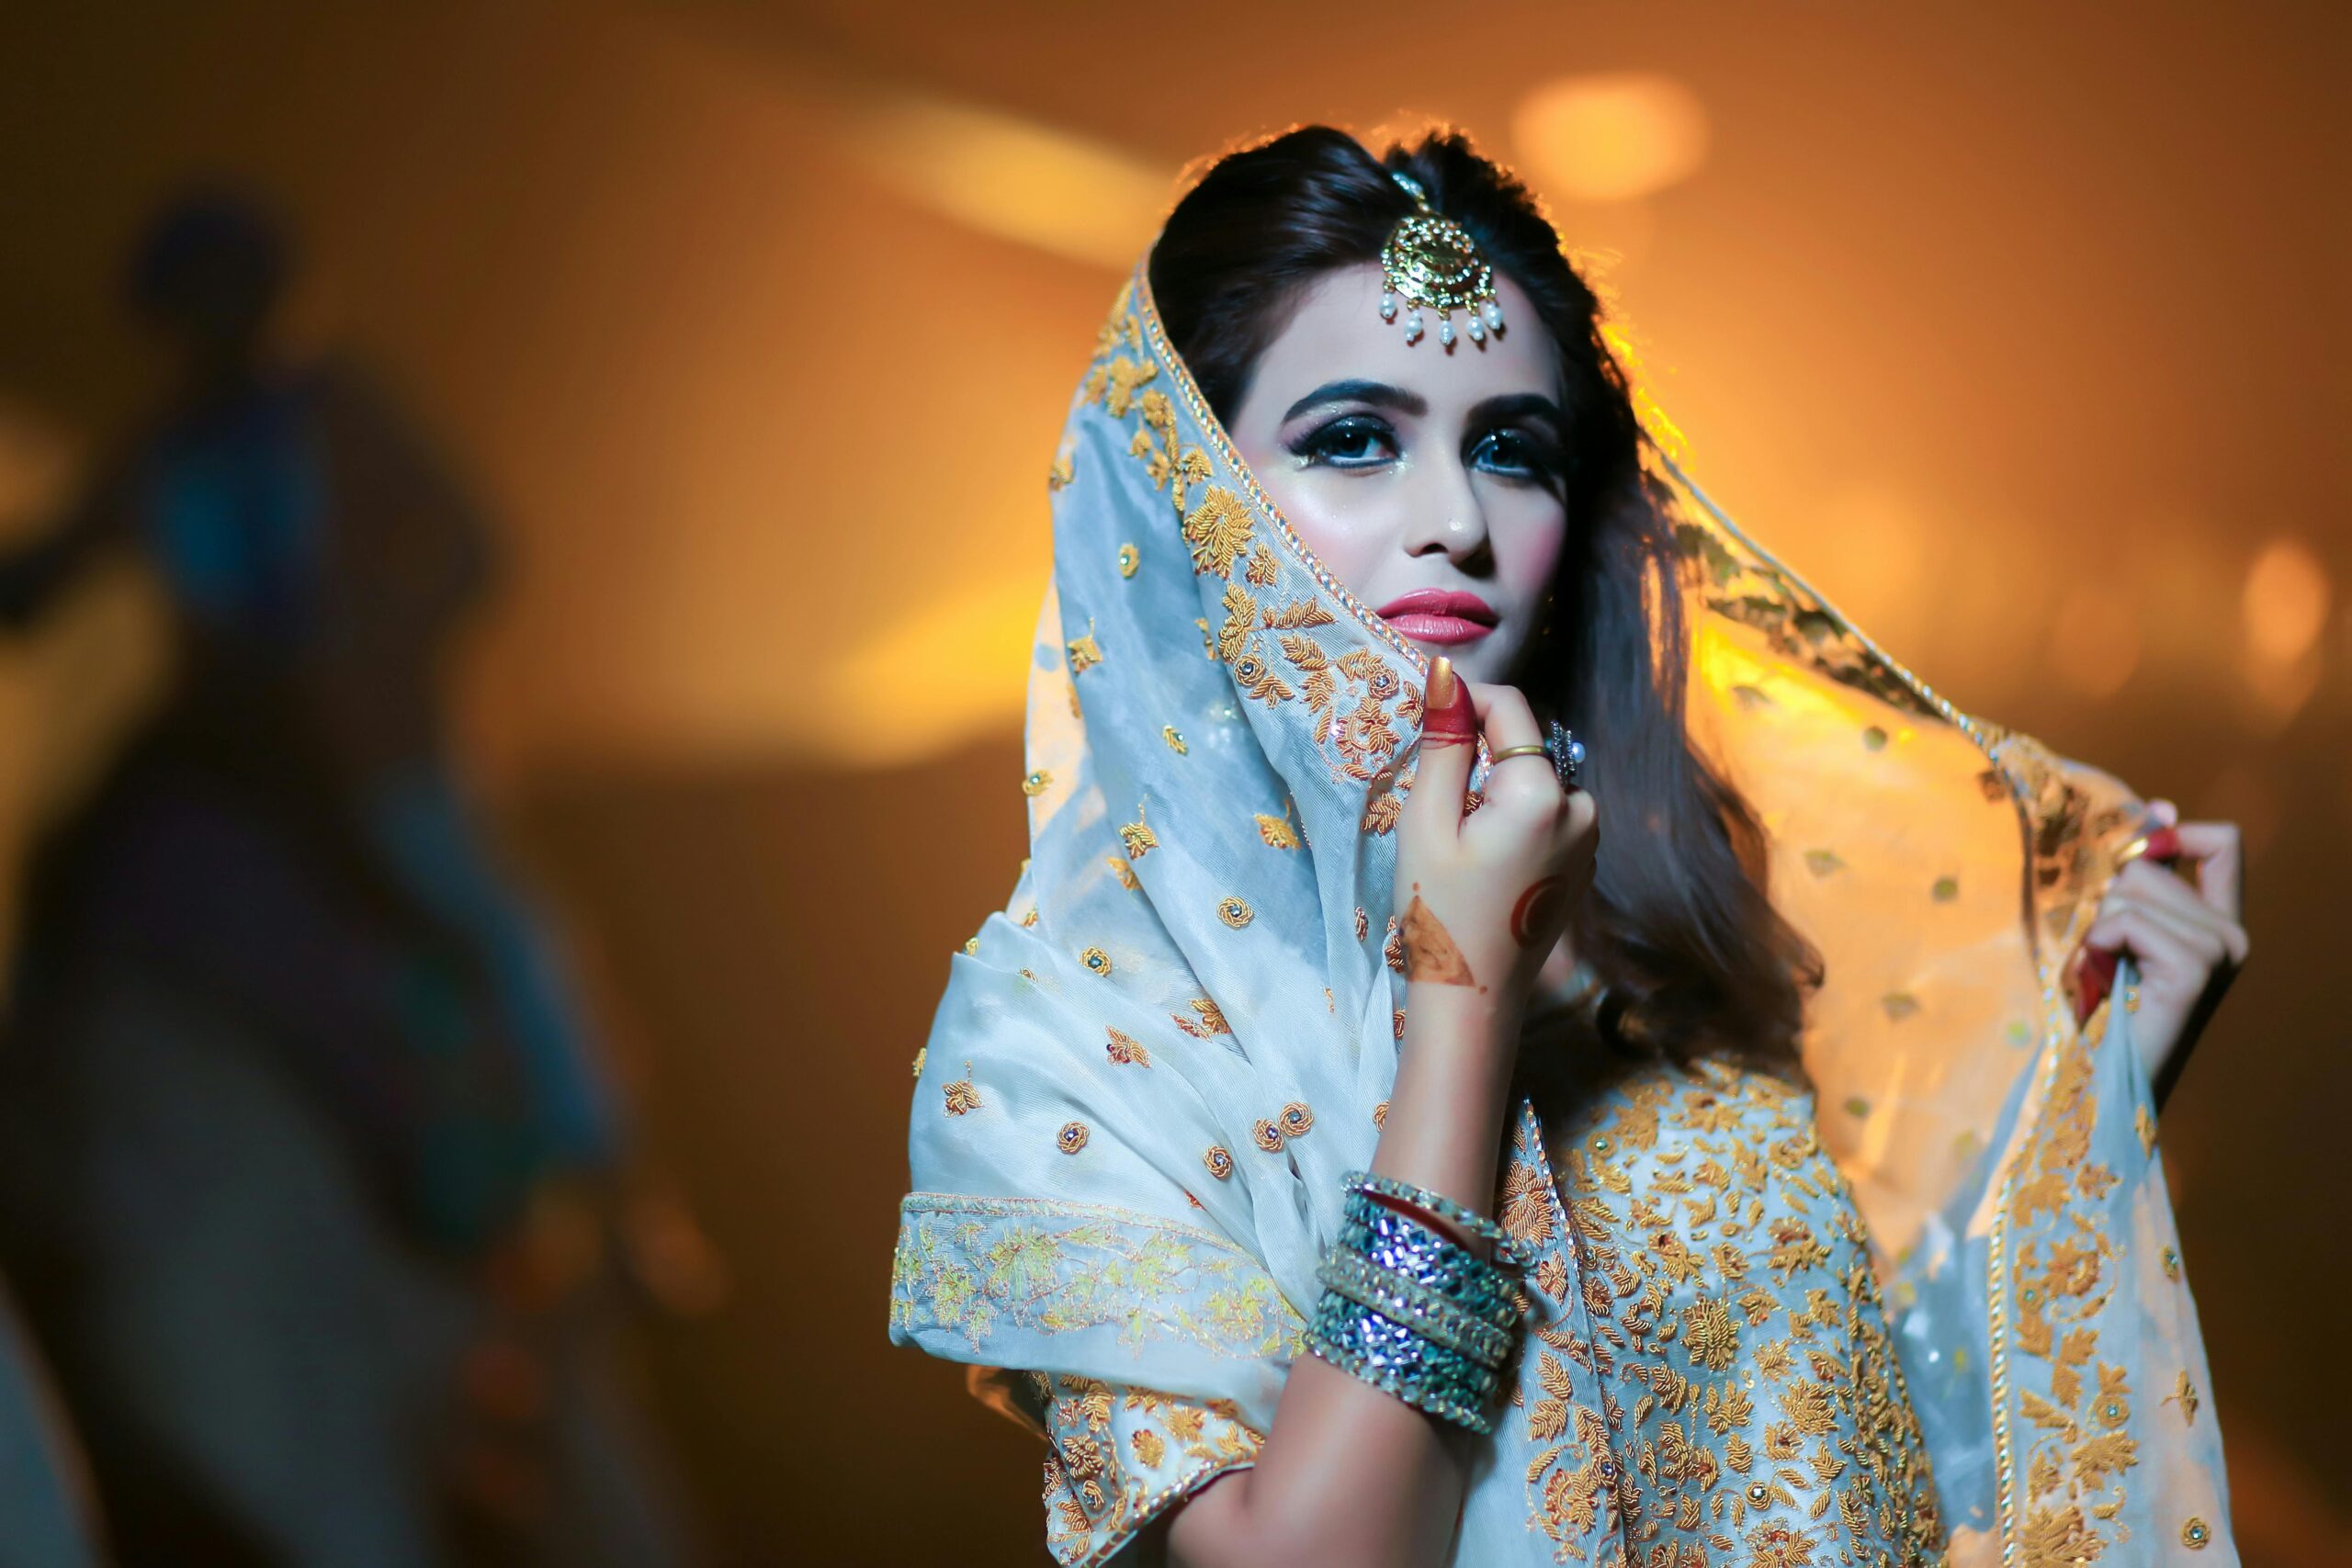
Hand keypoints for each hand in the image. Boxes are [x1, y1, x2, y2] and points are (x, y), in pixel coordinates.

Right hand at [1392, 658, 1597, 1038]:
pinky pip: (1549, 813)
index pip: (1509, 706)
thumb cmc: (1439, 911)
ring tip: (1460, 840)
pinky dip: (1515, 818)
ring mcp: (1590, 838)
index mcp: (1543, 793)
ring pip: (1536, 779)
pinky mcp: (1585, 862)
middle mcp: (1581, 807)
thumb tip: (1447, 672)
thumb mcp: (1427, 822)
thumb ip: (1445, 743)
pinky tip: (1486, 861)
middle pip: (1524, 745)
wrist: (1473, 996)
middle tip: (1436, 806)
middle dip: (1479, 755)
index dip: (1462, 700)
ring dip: (1497, 788)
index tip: (1425, 718)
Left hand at [2079, 799, 2246, 1103]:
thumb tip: (2161, 806)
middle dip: (2107, 902)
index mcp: (2217, 920)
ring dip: (2098, 926)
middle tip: (2105, 953)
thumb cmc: (2099, 1001)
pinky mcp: (2196, 971)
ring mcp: (2221, 953)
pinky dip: (2100, 942)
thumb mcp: (2117, 926)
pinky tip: (2105, 974)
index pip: (2222, 842)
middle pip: (2151, 866)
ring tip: (2105, 969)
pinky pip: (2129, 921)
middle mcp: (2231, 935)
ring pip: (2133, 891)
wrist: (2097, 1076)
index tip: (2135, 857)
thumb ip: (2141, 873)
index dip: (2173, 834)